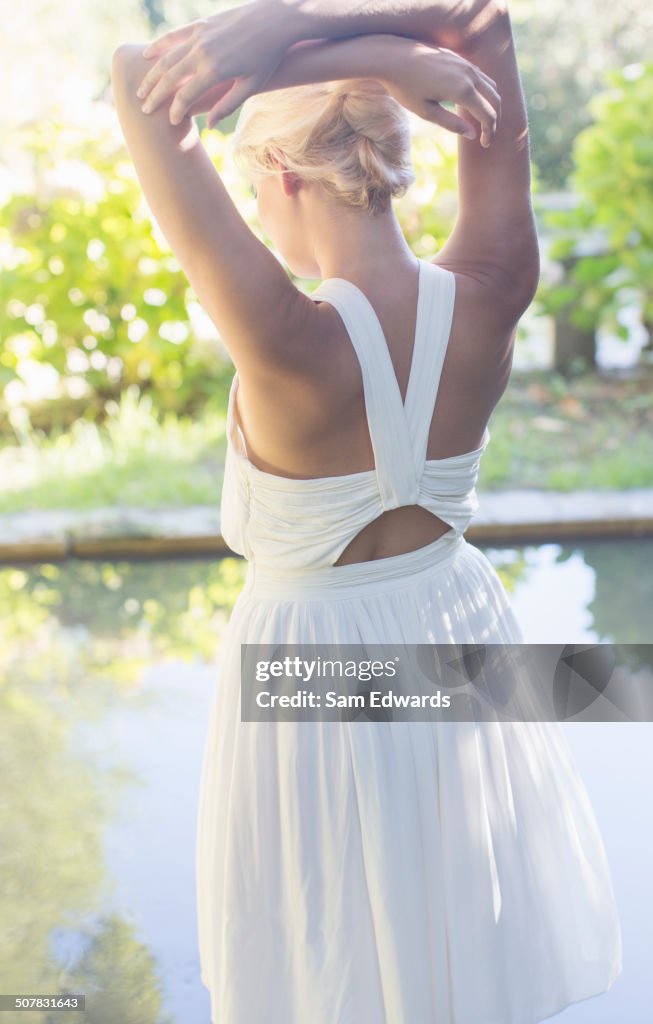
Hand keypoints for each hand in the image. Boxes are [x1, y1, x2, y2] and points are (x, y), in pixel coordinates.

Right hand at [135, 2, 293, 127]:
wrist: (275, 19)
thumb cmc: (267, 56)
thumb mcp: (251, 85)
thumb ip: (228, 105)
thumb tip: (210, 125)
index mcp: (215, 71)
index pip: (186, 95)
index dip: (176, 110)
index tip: (171, 121)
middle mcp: (202, 52)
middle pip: (170, 77)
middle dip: (155, 95)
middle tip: (144, 109)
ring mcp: (199, 35)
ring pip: (167, 57)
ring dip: (151, 74)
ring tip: (141, 89)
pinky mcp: (200, 24)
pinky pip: (173, 36)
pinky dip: (158, 46)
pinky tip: (147, 56)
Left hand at [380, 38, 501, 146]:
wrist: (392, 57)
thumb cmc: (405, 87)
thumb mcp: (426, 112)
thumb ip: (451, 123)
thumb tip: (472, 135)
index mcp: (462, 90)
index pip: (488, 114)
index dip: (490, 131)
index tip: (485, 144)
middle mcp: (468, 74)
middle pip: (495, 99)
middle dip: (495, 120)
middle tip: (487, 136)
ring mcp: (465, 63)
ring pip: (490, 85)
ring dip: (491, 104)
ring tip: (483, 121)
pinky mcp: (459, 58)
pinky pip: (480, 76)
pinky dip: (484, 91)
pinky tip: (473, 102)